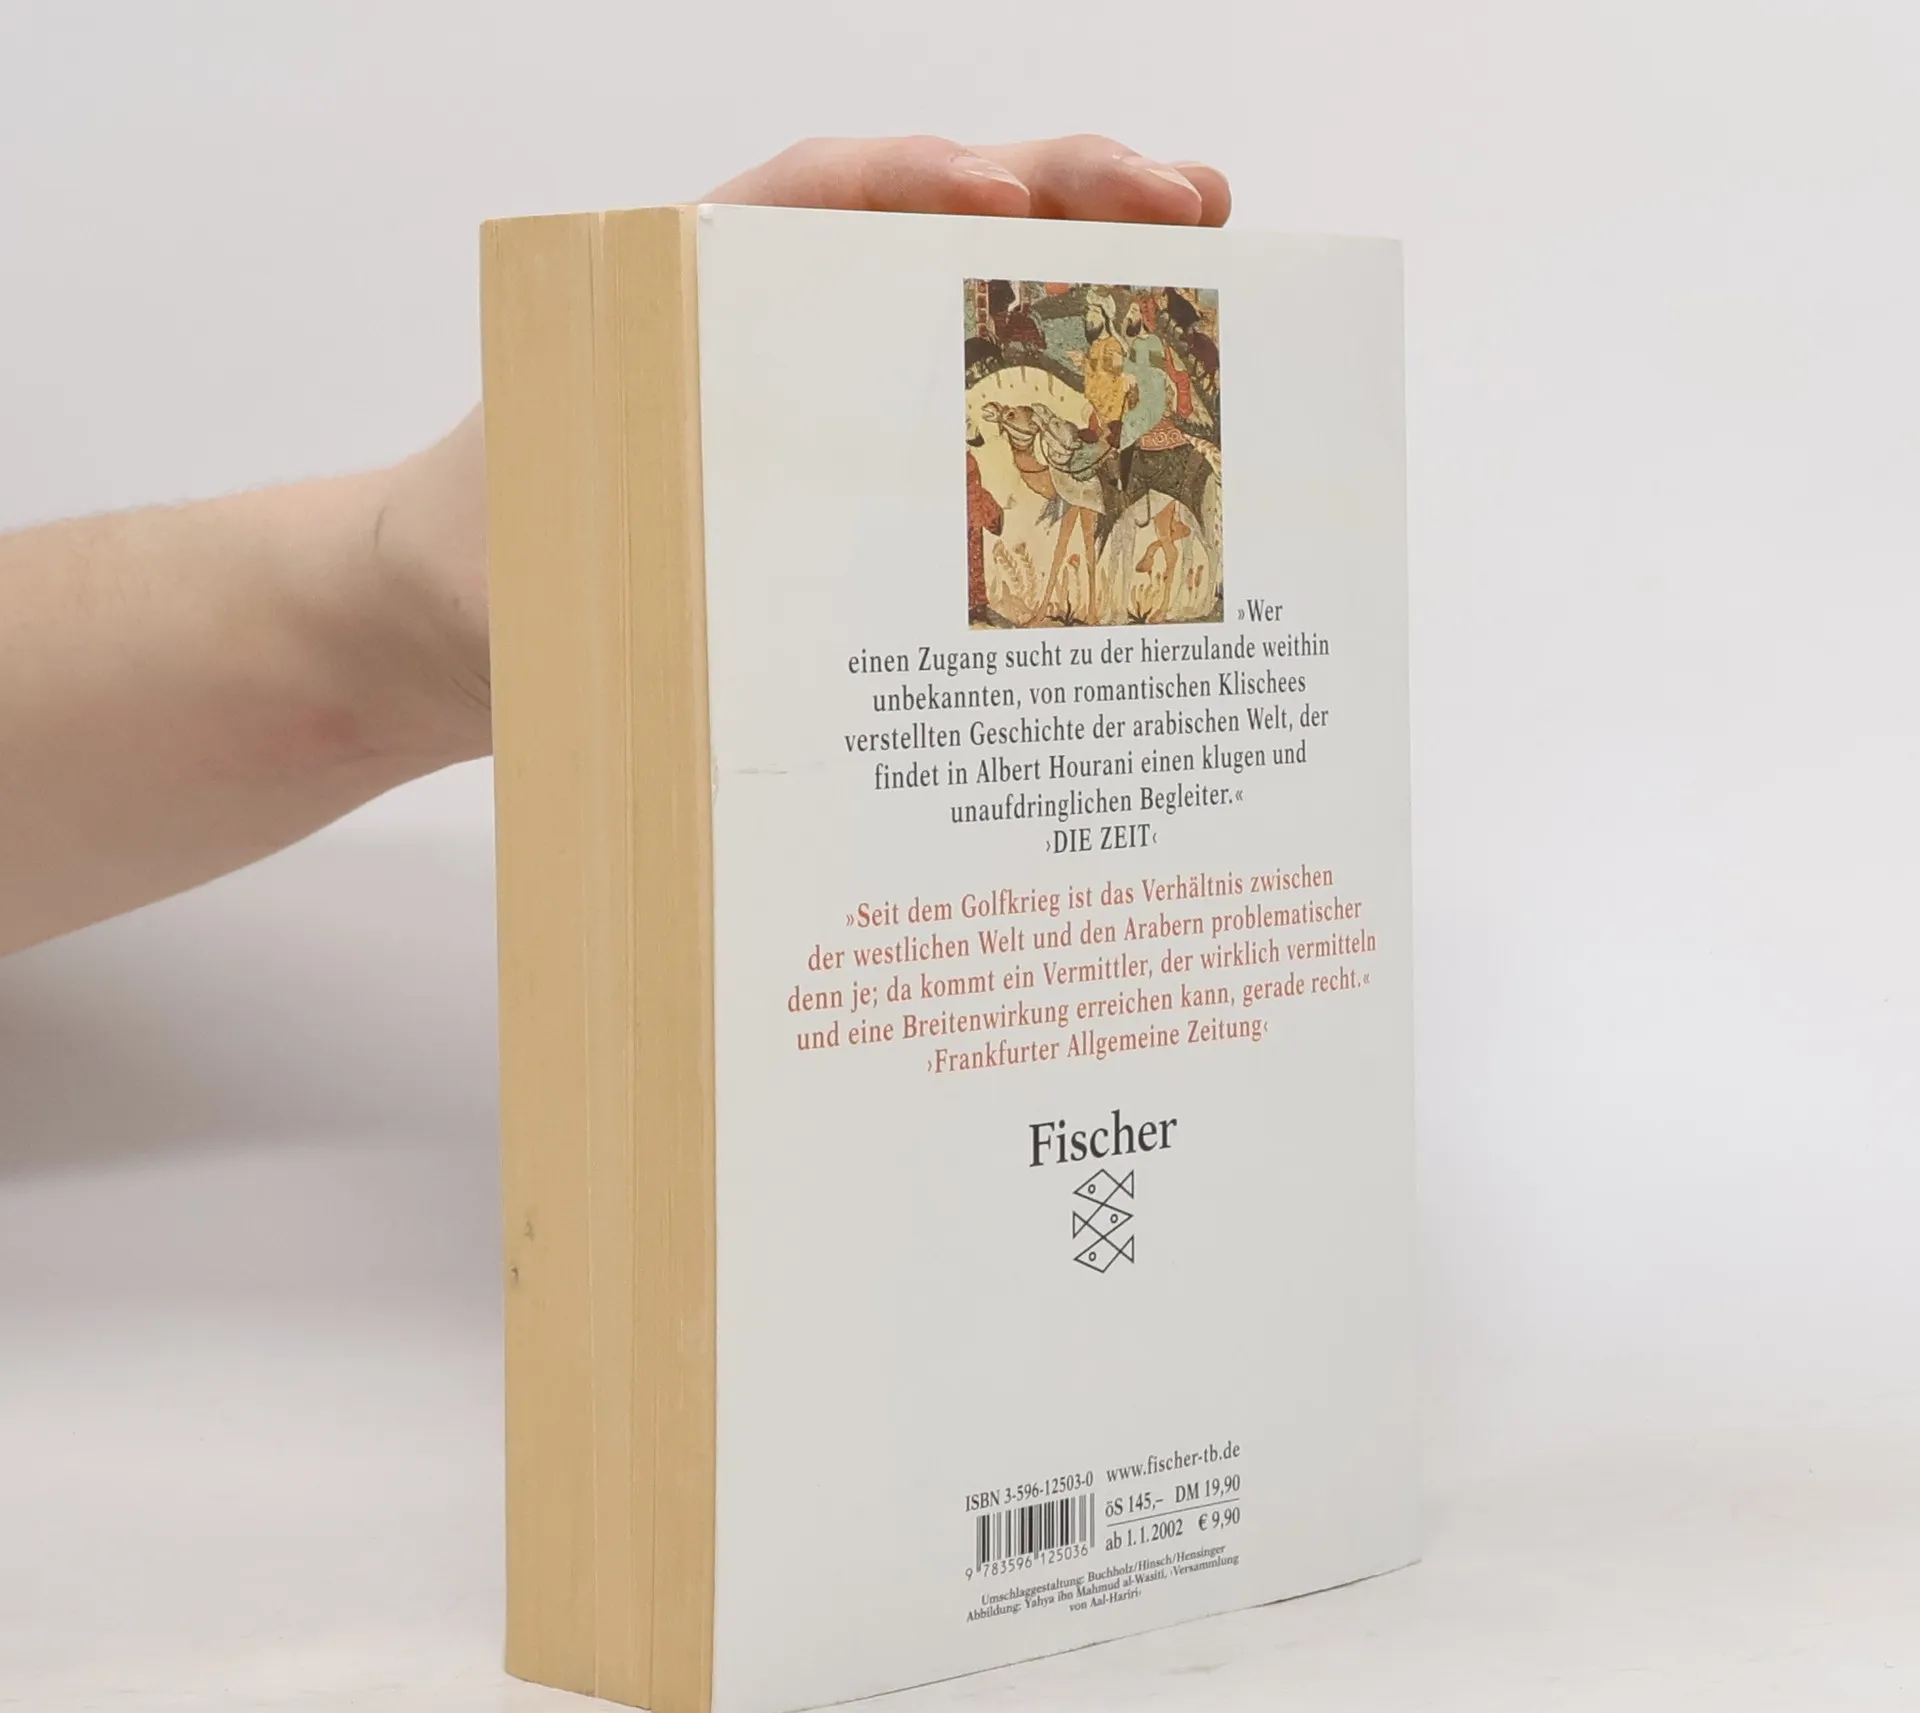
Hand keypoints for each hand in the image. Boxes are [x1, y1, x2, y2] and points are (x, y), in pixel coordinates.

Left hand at [376, 134, 1232, 759]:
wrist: (452, 621)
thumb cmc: (487, 570)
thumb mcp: (542, 559)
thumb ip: (621, 562)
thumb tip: (732, 624)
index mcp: (688, 293)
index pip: (815, 198)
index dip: (911, 188)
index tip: (996, 203)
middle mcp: (771, 317)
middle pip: (927, 222)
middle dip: (1063, 198)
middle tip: (1190, 203)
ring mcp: (819, 380)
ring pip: (966, 296)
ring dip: (1087, 271)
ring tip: (1207, 255)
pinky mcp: (846, 454)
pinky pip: (962, 400)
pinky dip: (1054, 385)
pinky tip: (1137, 401)